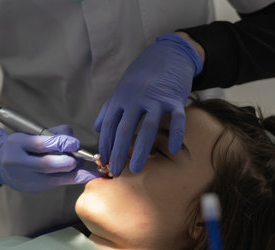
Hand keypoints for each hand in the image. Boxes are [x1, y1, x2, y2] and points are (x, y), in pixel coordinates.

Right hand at [0, 125, 100, 192]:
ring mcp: (25, 179)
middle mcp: (18, 163)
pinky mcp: (32, 189)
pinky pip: (55, 184)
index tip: (75, 143)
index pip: (41, 144)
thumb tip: (73, 140)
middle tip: (80, 157)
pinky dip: (70, 180)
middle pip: (47, 165)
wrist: (1, 165)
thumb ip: (53, 133)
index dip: (61, 143)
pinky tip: (82, 176)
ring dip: (75, 174)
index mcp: (16, 144)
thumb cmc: (20, 146)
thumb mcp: (30, 133)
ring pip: (54, 179)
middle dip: (68, 161)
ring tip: (89, 171)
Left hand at [95, 33, 203, 174]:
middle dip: (119, 152)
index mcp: (121, 97)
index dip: (106, 144)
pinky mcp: (175, 99)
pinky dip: (175, 135)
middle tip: (116, 170)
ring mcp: (156, 99)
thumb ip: (109, 108)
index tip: (104, 160)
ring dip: (141, 150)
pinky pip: (176, 120)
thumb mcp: (122, 88)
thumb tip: (98, 128)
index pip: (109, 124)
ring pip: (147, 128)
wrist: (168, 54)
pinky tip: (172, 150)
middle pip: (124, 129)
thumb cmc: (143, 74)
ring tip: (137, 168)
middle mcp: (136, 98)